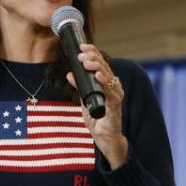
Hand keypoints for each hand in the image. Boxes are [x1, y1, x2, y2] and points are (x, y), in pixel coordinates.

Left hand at [66, 43, 127, 167]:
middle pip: (104, 66)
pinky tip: (98, 75)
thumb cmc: (98, 119)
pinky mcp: (115, 105)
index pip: (100, 63)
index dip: (92, 53)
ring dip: (96, 67)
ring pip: (108, 75)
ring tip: (87, 61)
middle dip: (93, 57)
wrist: (105, 138)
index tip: (82, 47)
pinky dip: (104, 81)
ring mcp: (116, 95)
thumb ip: (79, 87)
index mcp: (106, 83)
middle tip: (81, 54)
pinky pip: (110, 90)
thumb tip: (69, 74)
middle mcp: (113, 86)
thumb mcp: (84, 101)